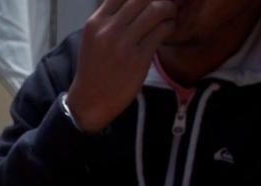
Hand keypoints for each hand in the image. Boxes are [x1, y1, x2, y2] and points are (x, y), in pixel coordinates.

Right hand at [65, 0, 176, 132]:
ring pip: (155, 11)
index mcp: (95, 23)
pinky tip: (168, 29)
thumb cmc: (94, 69)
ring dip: (168, 9)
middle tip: (165, 5)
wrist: (90, 101)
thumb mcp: (93, 38)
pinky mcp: (139, 60)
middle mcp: (108, 31)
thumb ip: (110, 19)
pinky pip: (161, 31)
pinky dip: (169, 26)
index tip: (148, 1)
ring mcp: (123, 45)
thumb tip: (133, 2)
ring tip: (170, 15)